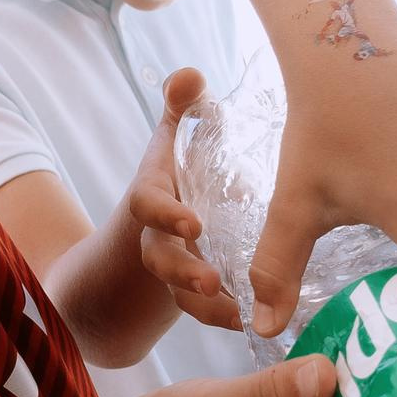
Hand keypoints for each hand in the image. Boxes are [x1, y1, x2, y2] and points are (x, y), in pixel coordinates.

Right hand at [126, 68, 241, 333]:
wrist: (159, 223)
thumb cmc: (178, 171)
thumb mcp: (178, 137)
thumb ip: (183, 107)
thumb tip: (189, 74)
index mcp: (153, 195)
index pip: (146, 204)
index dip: (166, 216)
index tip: (194, 225)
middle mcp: (156, 236)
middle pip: (159, 259)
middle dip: (183, 273)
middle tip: (213, 282)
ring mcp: (173, 267)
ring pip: (178, 294)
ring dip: (205, 306)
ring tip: (237, 312)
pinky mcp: (193, 291)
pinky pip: (202, 312)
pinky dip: (224, 318)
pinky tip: (250, 322)